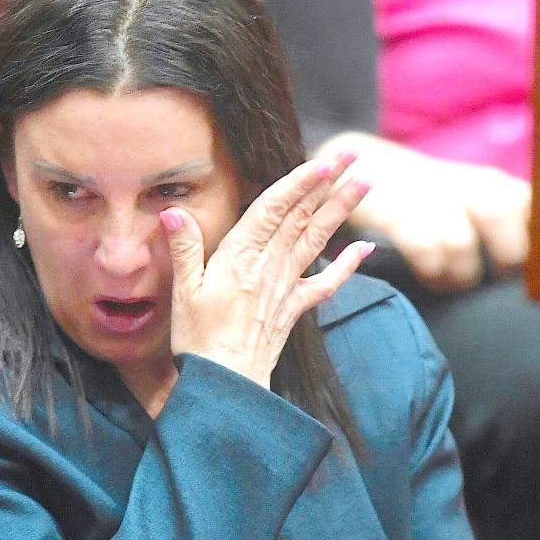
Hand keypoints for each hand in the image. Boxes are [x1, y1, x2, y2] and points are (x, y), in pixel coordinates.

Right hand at [159, 154, 374, 388]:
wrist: (227, 384)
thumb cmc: (199, 338)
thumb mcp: (183, 291)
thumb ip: (184, 248)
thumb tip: (173, 212)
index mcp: (240, 256)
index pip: (274, 209)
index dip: (299, 183)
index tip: (324, 161)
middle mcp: (269, 266)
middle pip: (302, 217)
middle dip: (329, 184)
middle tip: (352, 156)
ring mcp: (286, 286)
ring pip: (317, 240)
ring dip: (341, 211)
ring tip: (364, 184)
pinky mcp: (294, 308)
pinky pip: (325, 283)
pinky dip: (348, 265)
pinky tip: (365, 248)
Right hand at [317, 132, 531, 290]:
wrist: (371, 170)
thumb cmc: (438, 203)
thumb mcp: (479, 203)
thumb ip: (515, 227)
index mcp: (497, 185)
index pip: (535, 206)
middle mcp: (467, 185)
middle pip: (500, 213)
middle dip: (506, 256)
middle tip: (498, 275)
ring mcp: (429, 196)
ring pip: (460, 242)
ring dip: (461, 274)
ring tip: (456, 281)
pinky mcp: (396, 212)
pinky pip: (424, 249)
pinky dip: (433, 271)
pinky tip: (433, 275)